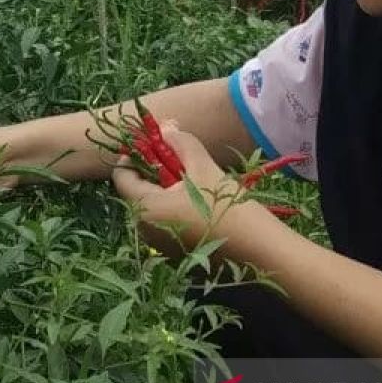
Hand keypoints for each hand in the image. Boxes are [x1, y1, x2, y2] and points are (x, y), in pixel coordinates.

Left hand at [111, 119, 250, 257]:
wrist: (260, 251)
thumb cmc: (228, 206)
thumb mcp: (203, 167)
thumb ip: (179, 143)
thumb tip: (164, 128)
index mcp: (144, 209)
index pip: (121, 176)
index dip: (134, 156)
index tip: (157, 147)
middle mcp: (144, 230)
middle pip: (136, 191)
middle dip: (153, 173)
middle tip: (180, 162)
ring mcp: (158, 246)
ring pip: (152, 207)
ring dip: (165, 191)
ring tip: (195, 184)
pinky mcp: (174, 254)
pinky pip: (164, 223)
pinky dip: (174, 210)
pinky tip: (201, 206)